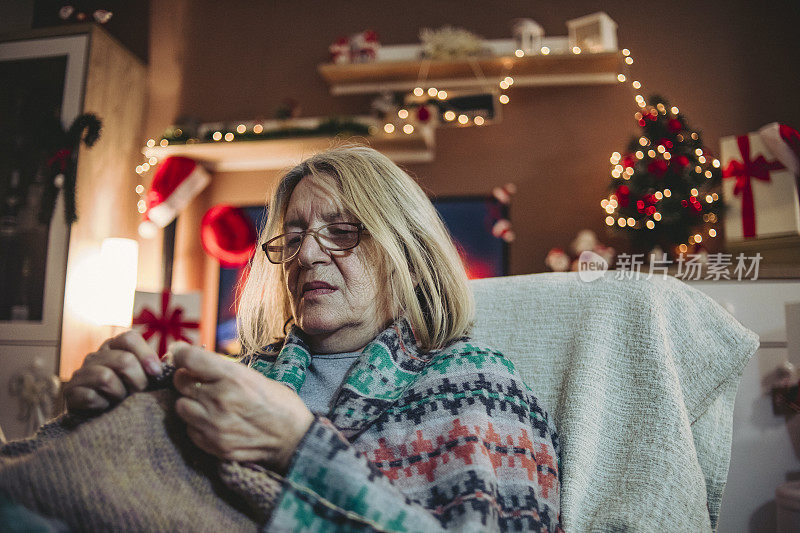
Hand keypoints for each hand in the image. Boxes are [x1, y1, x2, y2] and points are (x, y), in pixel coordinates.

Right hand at [63, 330, 161, 411]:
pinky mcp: (70, 392)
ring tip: (121, 400)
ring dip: (120, 394)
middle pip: (124, 360)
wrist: (102, 419)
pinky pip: (90, 396)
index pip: (129, 338)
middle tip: (140, 392)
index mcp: (115, 347)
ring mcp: (81, 373)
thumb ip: (156, 367)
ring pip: (105, 377)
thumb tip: (171, 358)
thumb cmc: (129, 394)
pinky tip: (105, 407)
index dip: (146, 354)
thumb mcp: (145, 378)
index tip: (156, 373)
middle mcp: (96, 356)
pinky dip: (103, 405)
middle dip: (138, 381)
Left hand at [171, 343, 313, 472]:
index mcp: (234, 377)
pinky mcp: (214, 445)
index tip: (180, 354)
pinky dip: (196, 423)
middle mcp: (221, 399)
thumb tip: (192, 359)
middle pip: (180, 381)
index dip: (180, 354)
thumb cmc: (277, 402)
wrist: (293, 438)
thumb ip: (222, 369)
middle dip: (186, 377)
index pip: (189, 359)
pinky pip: (189, 429)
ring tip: (205, 402)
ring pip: (181, 406)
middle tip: (198, 380)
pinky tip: (212, 420)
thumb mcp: (253, 376)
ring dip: (189, 402)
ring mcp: (215, 425)